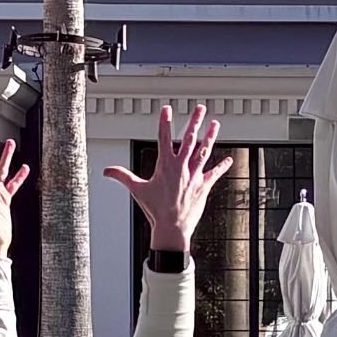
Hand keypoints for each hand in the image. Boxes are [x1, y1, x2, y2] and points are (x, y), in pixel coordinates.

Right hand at [105, 104, 230, 256]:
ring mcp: (194, 175)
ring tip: (215, 124)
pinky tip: (228, 159)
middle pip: (189, 139)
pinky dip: (222, 166)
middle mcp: (182, 167)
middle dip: (195, 121)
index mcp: (165, 166)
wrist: (172, 227)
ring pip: (204, 151)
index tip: (167, 110)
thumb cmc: (155, 210)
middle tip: (200, 108)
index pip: (164, 138)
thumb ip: (123, 176)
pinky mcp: (203, 186)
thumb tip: (107, 171)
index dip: (165, 122)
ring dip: (210, 136)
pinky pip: (215, 173)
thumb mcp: (137, 190)